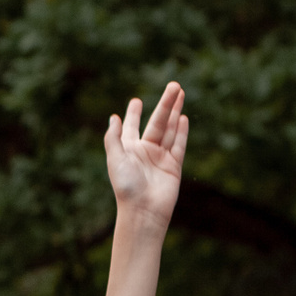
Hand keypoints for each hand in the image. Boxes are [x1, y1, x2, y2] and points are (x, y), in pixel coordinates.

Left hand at [104, 81, 188, 227]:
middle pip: (157, 122)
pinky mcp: (173, 166)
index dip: (133, 114)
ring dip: (175, 112)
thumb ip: (113, 138)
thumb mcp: (115, 159)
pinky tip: (183, 117)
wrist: (144, 210)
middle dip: (165, 104)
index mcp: (129, 150)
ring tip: (181, 93)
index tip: (136, 101)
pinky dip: (181, 131)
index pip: (131, 127)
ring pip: (169, 129)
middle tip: (173, 85)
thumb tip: (113, 117)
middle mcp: (145, 152)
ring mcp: (160, 158)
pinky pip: (178, 145)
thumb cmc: (126, 187)